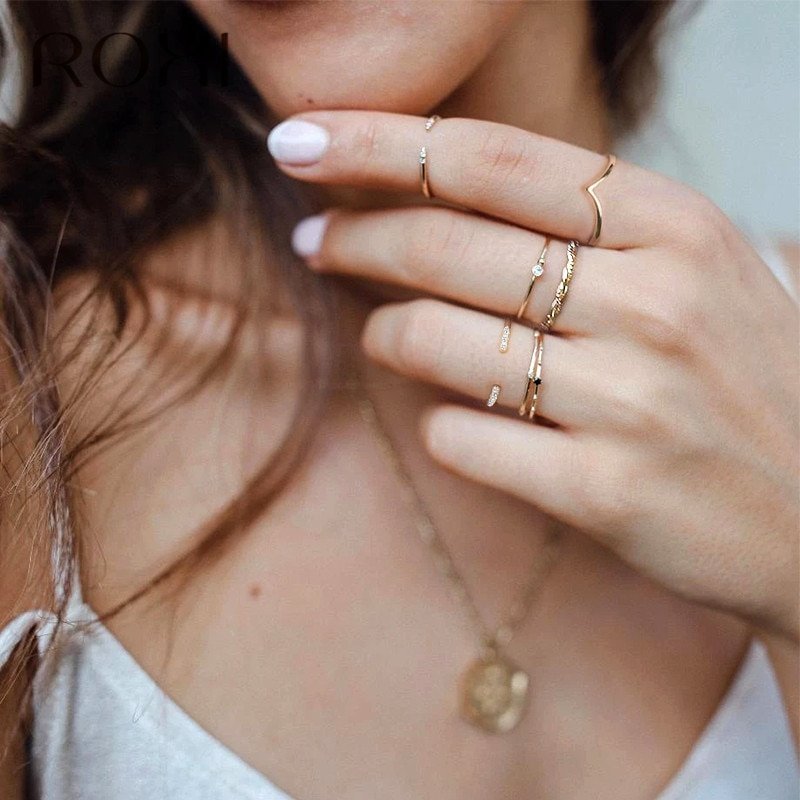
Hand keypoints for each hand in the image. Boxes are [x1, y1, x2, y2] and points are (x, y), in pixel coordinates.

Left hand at [268, 111, 798, 639]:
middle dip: (354, 236)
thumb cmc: (744, 380)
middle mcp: (653, 300)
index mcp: (673, 224)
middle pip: (447, 245)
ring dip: (385, 334)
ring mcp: (629, 400)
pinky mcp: (603, 491)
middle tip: (314, 240)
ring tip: (380, 334)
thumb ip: (586, 233)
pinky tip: (455, 421)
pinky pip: (461, 439)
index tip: (301, 141)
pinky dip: (438, 425)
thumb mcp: (694, 271)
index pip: (490, 157)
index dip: (379, 142)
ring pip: (437, 341)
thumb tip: (442, 208)